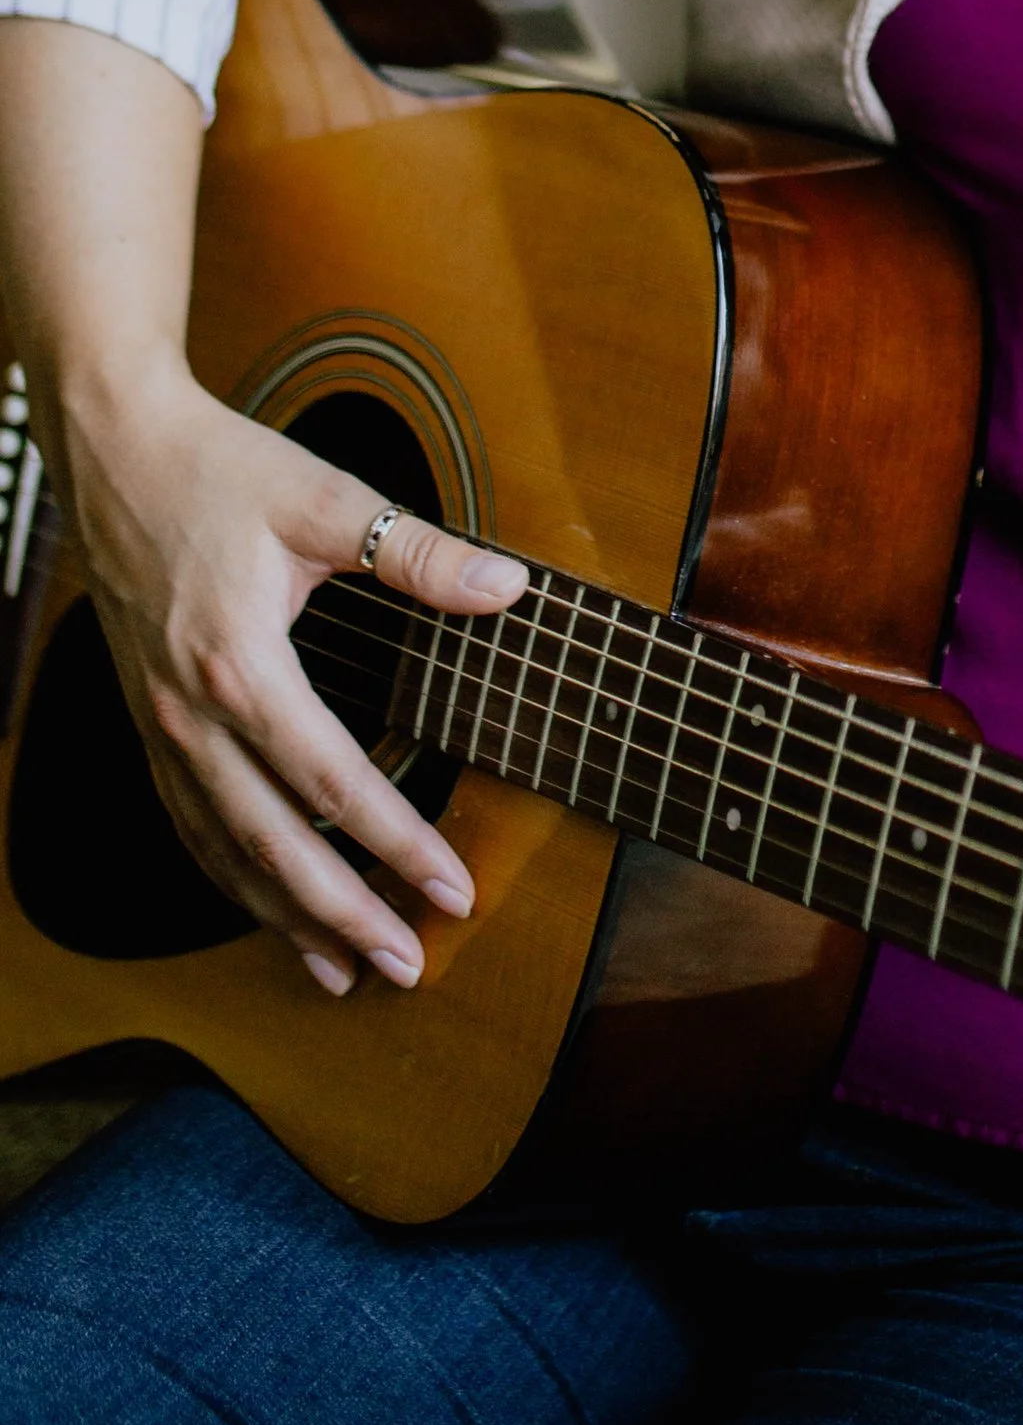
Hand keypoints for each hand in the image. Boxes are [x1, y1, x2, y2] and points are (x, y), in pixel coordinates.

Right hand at [55, 359, 525, 997]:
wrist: (114, 452)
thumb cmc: (217, 470)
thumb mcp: (326, 499)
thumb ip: (417, 553)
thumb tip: (506, 586)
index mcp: (238, 666)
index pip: (333, 782)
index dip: (398, 844)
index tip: (453, 890)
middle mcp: (189, 714)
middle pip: (271, 845)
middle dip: (341, 916)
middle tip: (406, 967)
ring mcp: (159, 727)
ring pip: (221, 851)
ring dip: (282, 918)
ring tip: (341, 972)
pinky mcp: (149, 722)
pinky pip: (188, 823)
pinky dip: (230, 877)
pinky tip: (265, 905)